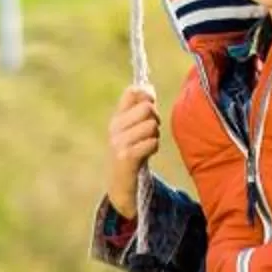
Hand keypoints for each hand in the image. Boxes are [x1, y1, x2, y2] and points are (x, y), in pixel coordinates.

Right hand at [103, 85, 161, 214]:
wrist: (120, 183)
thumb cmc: (131, 151)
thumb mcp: (133, 128)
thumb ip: (140, 108)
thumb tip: (147, 87)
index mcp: (117, 116)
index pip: (131, 92)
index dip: (146, 95)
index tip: (150, 104)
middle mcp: (115, 126)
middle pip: (147, 107)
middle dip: (155, 118)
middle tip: (151, 130)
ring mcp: (119, 141)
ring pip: (151, 125)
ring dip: (155, 135)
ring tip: (147, 144)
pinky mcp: (126, 156)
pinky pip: (151, 142)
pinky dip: (153, 147)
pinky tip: (146, 154)